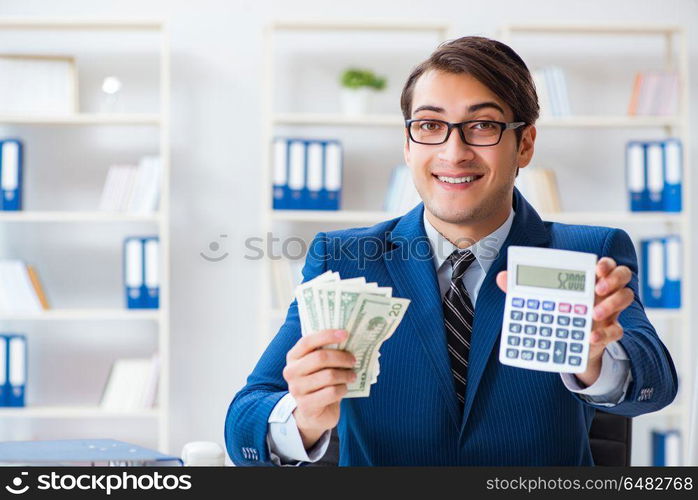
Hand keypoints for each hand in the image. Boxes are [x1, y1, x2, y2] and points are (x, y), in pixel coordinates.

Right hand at [283, 329, 355, 448]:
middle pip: (320, 358)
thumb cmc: (319, 382)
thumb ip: (326, 351)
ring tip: (352, 375)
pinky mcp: (306, 406)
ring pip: (328, 376)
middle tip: (353, 360)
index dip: (327, 335)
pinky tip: (344, 388)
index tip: (345, 334)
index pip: (308, 341)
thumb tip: (347, 338)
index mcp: (293, 357)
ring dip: (345, 374)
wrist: (313, 413)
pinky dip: (342, 389)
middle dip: (341, 357)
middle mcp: (291, 372)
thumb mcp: (318, 366)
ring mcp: (297, 390)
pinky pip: (331, 392)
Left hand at [496, 257, 633, 385]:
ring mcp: (610, 311)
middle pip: (623, 276)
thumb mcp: (540, 300)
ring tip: (593, 314)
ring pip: (626, 298)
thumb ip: (523, 289)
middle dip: (613, 278)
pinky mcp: (609, 331)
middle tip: (598, 287)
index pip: (605, 265)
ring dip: (612, 304)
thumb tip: (501, 277)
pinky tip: (590, 337)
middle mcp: (604, 292)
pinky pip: (617, 330)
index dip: (606, 264)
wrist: (567, 345)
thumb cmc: (556, 314)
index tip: (597, 267)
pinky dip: (605, 333)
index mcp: (588, 280)